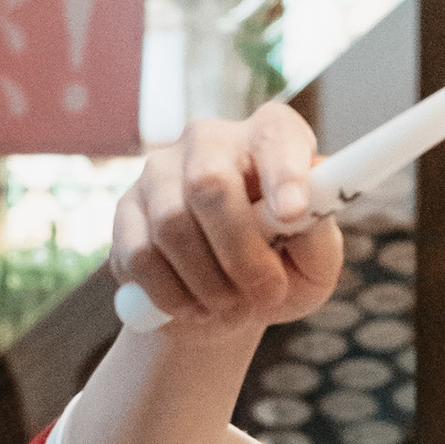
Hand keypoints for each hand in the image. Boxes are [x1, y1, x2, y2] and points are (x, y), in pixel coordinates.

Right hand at [111, 102, 344, 335]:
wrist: (223, 304)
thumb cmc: (279, 270)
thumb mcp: (315, 265)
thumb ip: (318, 238)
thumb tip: (305, 216)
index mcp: (269, 139)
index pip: (276, 135)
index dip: (284, 171)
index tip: (293, 212)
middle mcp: (210, 141)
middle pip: (210, 183)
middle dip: (241, 251)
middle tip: (267, 294)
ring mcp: (160, 171)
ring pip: (172, 222)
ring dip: (208, 281)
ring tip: (233, 307)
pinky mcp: (126, 210)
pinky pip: (141, 254)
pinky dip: (173, 294)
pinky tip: (196, 308)